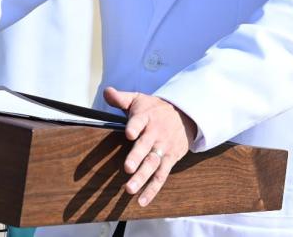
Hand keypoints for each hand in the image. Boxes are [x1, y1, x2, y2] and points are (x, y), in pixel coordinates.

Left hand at [104, 86, 196, 207]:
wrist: (185, 115)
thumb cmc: (155, 109)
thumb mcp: (139, 99)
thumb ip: (121, 98)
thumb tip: (107, 92)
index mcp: (146, 117)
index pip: (140, 121)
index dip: (134, 126)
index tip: (129, 133)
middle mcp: (155, 133)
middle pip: (146, 146)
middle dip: (137, 157)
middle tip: (128, 168)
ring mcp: (163, 148)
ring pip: (153, 164)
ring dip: (142, 177)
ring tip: (130, 189)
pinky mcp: (170, 159)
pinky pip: (161, 176)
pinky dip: (152, 190)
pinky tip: (142, 201)